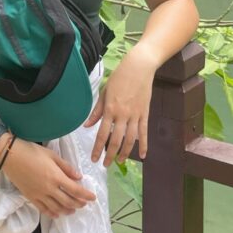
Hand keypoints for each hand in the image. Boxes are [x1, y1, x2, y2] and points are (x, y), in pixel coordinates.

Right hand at [0, 140, 95, 217]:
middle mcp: (49, 188)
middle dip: (79, 204)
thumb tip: (78, 177)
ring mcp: (39, 194)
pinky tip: (57, 214)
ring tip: (73, 210)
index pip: (76, 190)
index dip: (86, 195)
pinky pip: (43, 209)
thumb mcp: (51, 155)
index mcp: (56, 177)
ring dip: (67, 210)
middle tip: (84, 204)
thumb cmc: (31, 151)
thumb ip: (66, 167)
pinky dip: (52, 213)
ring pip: (57, 208)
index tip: (93, 197)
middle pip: (68, 201)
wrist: (10, 155)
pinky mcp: (30, 197)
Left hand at [84, 50, 156, 165]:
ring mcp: (135, 115)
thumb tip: (87, 125)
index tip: (94, 159)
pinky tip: (142, 156)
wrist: (139, 67)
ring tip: (119, 161)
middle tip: (105, 165)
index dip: (98, 148)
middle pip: (116, 140)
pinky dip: (144, 145)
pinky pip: (144, 132)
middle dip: (110, 154)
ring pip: (130, 139)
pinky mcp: (145, 114)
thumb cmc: (119, 78)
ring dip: (125, 152)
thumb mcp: (104, 92)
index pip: (102, 134)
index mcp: (110, 109)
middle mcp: (122, 115)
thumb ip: (97, 111)